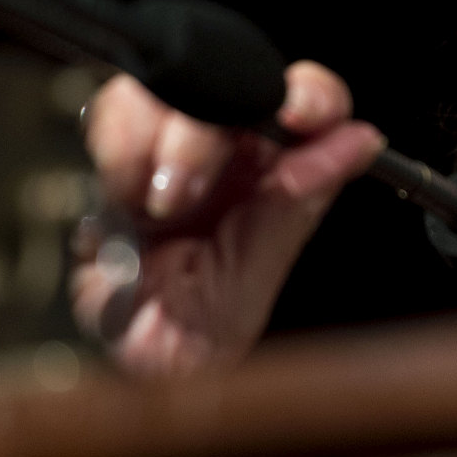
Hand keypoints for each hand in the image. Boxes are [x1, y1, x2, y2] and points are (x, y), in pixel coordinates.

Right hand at [0, 61, 383, 412]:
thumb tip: (361, 141)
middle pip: (228, 80)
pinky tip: (117, 204)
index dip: (310, 95)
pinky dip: (112, 152)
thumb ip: (292, 207)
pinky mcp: (109, 150)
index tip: (297, 114)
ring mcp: (166, 147)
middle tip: (179, 193)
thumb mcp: (245, 284)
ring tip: (148, 211)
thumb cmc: (185, 342)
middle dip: (204, 127)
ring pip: (164, 88)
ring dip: (151, 144)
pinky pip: (110, 113)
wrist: (95, 375)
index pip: (312, 103)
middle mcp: (229, 154)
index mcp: (278, 178)